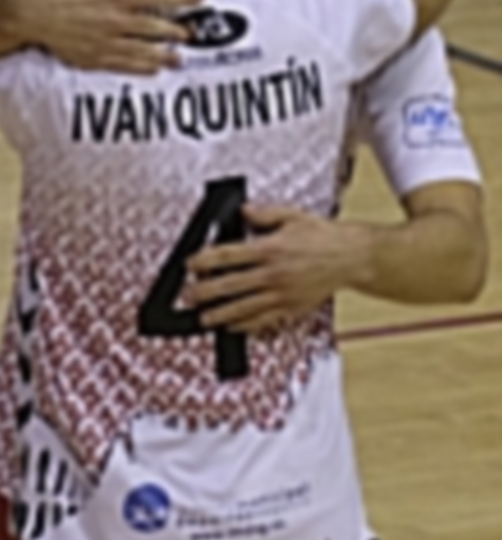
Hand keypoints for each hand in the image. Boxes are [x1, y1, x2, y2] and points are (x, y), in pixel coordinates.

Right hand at [10, 0, 201, 74]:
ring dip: (163, 54)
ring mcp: (106, 42)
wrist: (32, 13)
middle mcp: (115, 21)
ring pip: (143, 50)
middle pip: (155, 27)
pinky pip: (124, 65)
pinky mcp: (95, 58)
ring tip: (178, 58)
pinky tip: (153, 69)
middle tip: (190, 34)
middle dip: (176, 30)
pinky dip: (141, 67)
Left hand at [184, 204, 358, 332]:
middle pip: (230, 285)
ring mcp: (281, 293)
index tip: (190, 264)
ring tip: (203, 319)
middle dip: (205, 292)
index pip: (228, 255)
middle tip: (188, 297)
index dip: (205, 260)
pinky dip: (246, 325)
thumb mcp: (292, 216)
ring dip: (221, 314)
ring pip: (244, 308)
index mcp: (269, 248)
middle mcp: (273, 273)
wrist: (352, 257)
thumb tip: (243, 211)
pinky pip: (264, 320)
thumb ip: (263, 214)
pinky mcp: (291, 308)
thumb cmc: (323, 237)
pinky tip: (232, 327)